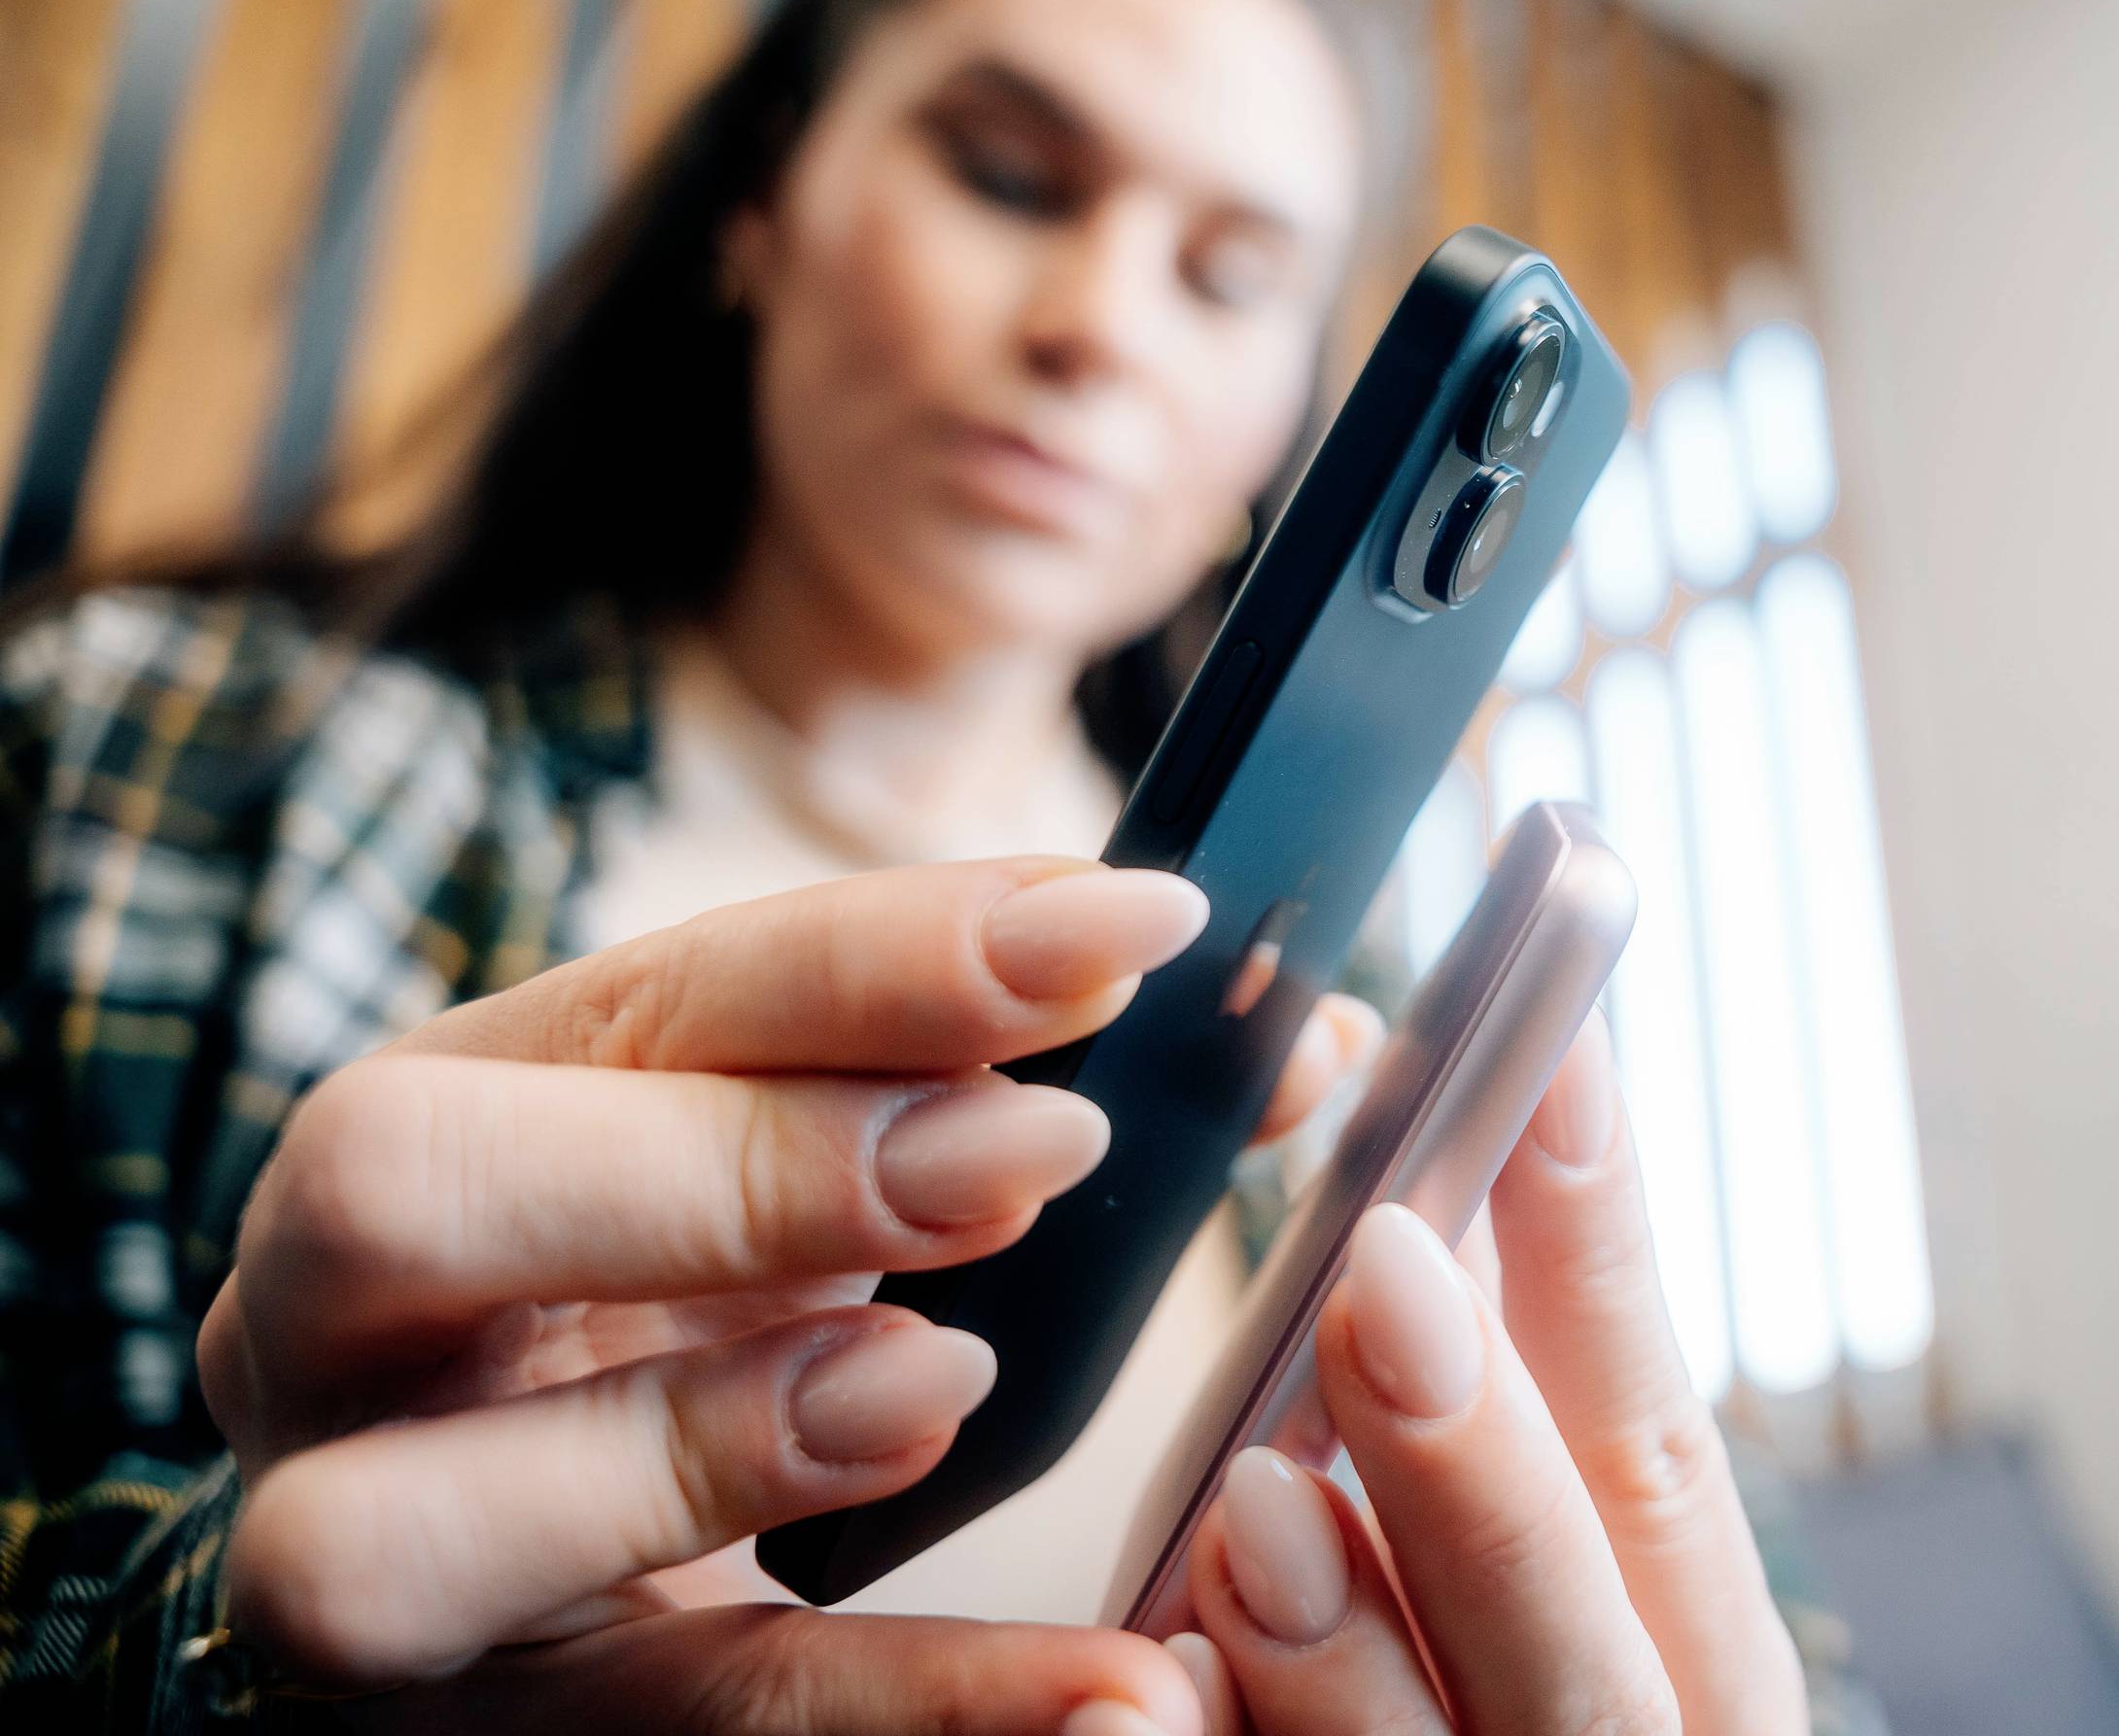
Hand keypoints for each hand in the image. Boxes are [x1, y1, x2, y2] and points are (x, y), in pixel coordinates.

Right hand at [200, 856, 1369, 1733]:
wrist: (502, 1557)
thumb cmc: (685, 1305)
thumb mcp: (812, 1164)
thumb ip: (1010, 1088)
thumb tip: (1301, 1034)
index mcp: (461, 1108)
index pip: (638, 987)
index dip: (885, 950)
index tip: (1128, 933)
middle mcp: (343, 1322)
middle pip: (404, 1189)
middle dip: (732, 1159)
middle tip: (1030, 1154)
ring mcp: (360, 1550)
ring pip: (395, 1522)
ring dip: (703, 1441)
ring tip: (946, 1390)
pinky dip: (903, 1707)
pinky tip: (1111, 1688)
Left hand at [1173, 1016, 1809, 1734]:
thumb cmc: (1479, 1704)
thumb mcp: (1534, 1581)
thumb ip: (1496, 1431)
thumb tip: (1411, 1208)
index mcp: (1678, 1660)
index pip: (1660, 1456)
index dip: (1606, 1262)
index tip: (1555, 1059)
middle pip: (1584, 1654)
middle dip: (1486, 1476)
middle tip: (1390, 1279)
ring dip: (1340, 1653)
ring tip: (1255, 1509)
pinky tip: (1157, 1684)